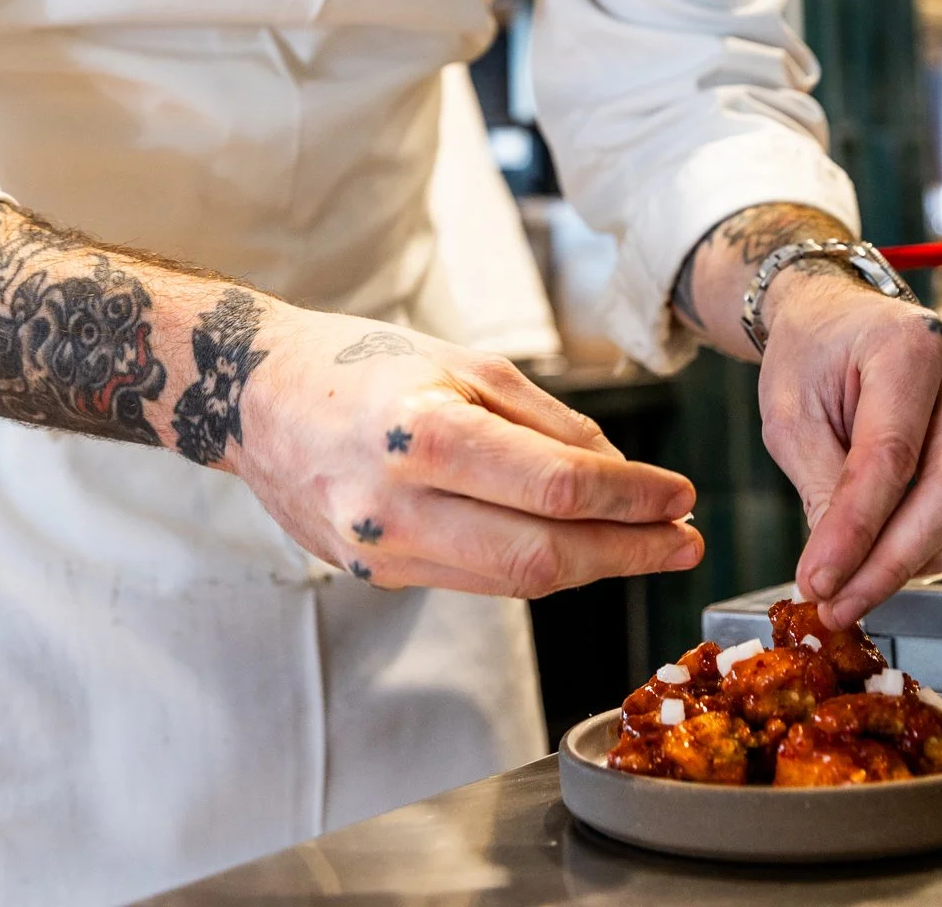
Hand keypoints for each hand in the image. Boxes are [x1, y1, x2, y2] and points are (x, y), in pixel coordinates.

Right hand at [234, 308, 702, 597]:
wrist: (254, 396)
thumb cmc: (359, 362)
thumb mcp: (460, 360)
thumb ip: (544, 420)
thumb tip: (618, 474)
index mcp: (424, 432)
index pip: (557, 486)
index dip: (633, 500)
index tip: (683, 497)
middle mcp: (399, 504)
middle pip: (543, 555)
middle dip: (629, 552)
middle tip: (687, 543)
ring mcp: (381, 552)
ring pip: (512, 581)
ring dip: (591, 568)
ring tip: (648, 548)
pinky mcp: (372, 575)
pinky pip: (472, 580)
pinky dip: (530, 566)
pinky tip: (572, 548)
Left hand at [757, 268, 941, 626]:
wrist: (837, 322)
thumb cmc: (813, 358)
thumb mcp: (790, 415)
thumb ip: (822, 488)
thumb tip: (836, 574)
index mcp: (908, 342)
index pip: (891, 455)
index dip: (856, 531)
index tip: (820, 583)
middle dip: (892, 562)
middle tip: (839, 602)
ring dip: (932, 557)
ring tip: (869, 572)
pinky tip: (908, 546)